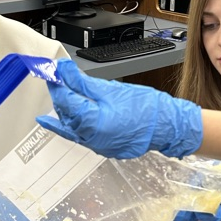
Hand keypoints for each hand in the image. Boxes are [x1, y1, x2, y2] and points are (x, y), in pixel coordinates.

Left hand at [36, 59, 202, 158]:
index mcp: (94, 123)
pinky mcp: (103, 148)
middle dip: (59, 97)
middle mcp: (92, 139)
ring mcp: (98, 146)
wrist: (167, 125)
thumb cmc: (146, 108)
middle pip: (66, 116)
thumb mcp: (111, 89)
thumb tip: (65, 72)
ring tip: (59, 95)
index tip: (53, 72)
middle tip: (55, 80)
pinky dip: (74, 125)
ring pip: (71, 128)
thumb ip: (83, 82)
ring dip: (64, 112)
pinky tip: (68, 118)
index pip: (66, 102)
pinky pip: (82, 136)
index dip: (57, 85)